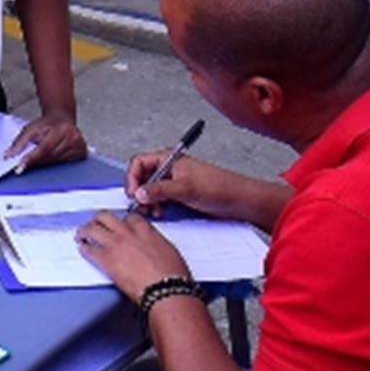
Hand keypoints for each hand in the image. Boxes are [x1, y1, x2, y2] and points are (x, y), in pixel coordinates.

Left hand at [5, 110, 87, 171]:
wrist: (62, 118)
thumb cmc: (48, 124)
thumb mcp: (30, 129)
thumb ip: (19, 142)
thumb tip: (9, 155)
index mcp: (62, 128)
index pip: (44, 148)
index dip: (32, 158)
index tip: (21, 166)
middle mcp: (73, 137)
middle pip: (50, 156)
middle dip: (36, 160)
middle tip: (26, 162)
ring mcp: (79, 146)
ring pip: (56, 161)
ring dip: (46, 161)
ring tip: (42, 151)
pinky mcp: (82, 153)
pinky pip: (64, 163)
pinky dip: (55, 161)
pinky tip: (53, 153)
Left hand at [74, 210, 190, 302]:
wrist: (165, 290)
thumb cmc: (172, 276)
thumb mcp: (169, 251)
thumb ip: (155, 243)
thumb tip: (152, 246)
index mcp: (145, 230)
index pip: (129, 217)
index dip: (123, 220)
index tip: (120, 224)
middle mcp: (128, 233)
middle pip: (106, 216)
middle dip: (99, 219)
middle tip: (96, 223)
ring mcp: (115, 245)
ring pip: (93, 229)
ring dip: (85, 230)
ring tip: (82, 233)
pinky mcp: (106, 260)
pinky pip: (89, 250)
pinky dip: (84, 248)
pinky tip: (83, 249)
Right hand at [124, 152, 246, 219]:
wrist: (237, 200)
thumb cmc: (218, 186)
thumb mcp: (185, 188)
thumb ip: (159, 190)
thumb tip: (139, 193)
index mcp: (168, 158)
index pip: (139, 163)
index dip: (132, 178)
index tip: (134, 193)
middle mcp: (168, 168)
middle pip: (142, 177)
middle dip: (139, 192)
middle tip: (141, 204)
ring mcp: (173, 181)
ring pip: (149, 189)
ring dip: (147, 201)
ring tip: (153, 210)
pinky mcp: (178, 194)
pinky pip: (159, 198)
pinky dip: (156, 206)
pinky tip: (160, 212)